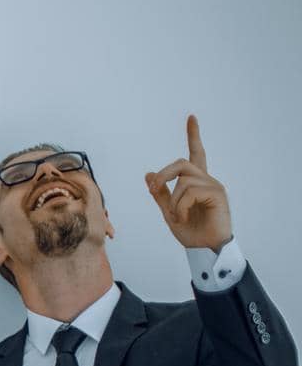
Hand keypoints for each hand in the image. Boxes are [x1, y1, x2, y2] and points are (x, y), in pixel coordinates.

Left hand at [145, 115, 231, 250]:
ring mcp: (214, 186)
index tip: (191, 117)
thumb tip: (147, 174)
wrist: (205, 248)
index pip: (195, 153)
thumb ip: (160, 193)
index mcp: (195, 182)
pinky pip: (190, 192)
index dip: (193, 135)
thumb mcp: (169, 211)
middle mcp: (206, 180)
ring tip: (177, 216)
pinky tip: (184, 217)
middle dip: (162, 175)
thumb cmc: (190, 230)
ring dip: (173, 201)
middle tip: (152, 190)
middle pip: (180, 163)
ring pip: (182, 181)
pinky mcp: (218, 194)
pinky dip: (180, 206)